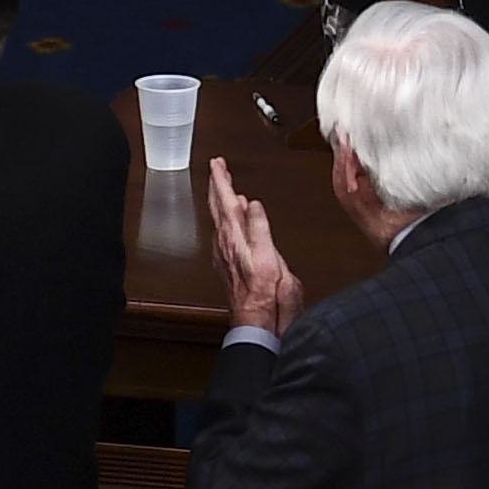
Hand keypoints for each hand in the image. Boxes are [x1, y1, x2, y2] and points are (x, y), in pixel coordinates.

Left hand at [203, 159, 301, 334]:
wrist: (257, 325)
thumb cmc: (269, 298)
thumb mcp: (270, 259)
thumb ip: (259, 229)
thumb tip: (251, 206)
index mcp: (237, 238)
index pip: (225, 201)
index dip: (220, 180)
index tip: (217, 163)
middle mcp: (226, 244)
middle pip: (217, 208)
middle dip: (217, 186)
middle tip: (217, 169)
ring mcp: (225, 254)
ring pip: (219, 219)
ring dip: (221, 201)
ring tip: (226, 188)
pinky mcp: (228, 264)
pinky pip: (224, 231)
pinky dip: (227, 218)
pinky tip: (232, 218)